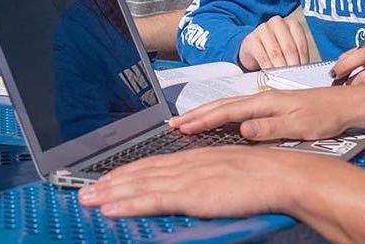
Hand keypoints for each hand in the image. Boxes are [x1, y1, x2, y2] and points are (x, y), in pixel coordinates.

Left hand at [78, 146, 338, 217]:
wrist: (280, 175)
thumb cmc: (262, 178)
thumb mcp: (226, 174)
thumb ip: (206, 181)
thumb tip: (194, 192)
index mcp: (194, 158)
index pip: (151, 164)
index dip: (126, 172)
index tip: (106, 179)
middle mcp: (184, 164)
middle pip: (138, 172)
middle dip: (109, 182)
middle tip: (83, 191)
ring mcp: (186, 178)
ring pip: (138, 184)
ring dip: (110, 193)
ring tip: (87, 199)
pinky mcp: (190, 193)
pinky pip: (152, 198)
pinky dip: (128, 202)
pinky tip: (111, 207)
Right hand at [168, 87, 355, 141]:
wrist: (347, 105)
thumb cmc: (326, 115)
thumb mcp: (299, 125)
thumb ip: (270, 127)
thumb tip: (243, 129)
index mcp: (266, 102)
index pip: (227, 111)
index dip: (203, 119)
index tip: (183, 127)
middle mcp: (263, 99)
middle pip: (222, 105)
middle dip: (196, 114)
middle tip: (173, 123)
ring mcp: (266, 102)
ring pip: (228, 107)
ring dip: (206, 114)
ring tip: (187, 122)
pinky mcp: (272, 108)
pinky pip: (238, 111)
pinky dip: (221, 116)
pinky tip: (217, 122)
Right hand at [237, 15, 309, 70]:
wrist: (253, 48)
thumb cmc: (275, 48)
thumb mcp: (288, 48)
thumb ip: (296, 56)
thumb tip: (303, 70)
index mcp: (291, 23)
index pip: (300, 42)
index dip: (303, 59)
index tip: (304, 71)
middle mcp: (278, 23)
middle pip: (288, 47)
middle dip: (292, 65)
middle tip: (294, 76)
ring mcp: (263, 29)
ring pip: (275, 52)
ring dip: (281, 68)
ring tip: (284, 77)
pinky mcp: (252, 39)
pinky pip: (262, 57)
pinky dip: (268, 68)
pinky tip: (272, 74)